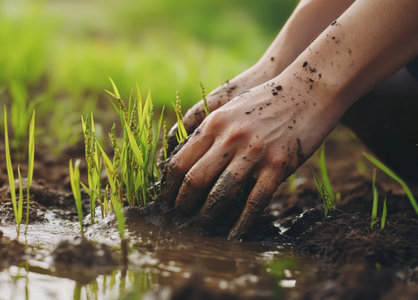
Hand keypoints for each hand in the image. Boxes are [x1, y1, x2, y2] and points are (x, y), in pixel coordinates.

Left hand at [161, 76, 339, 239]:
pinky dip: (241, 221)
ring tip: (202, 226)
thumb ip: (206, 127)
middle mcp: (229, 139)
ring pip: (221, 193)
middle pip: (195, 179)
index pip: (179, 161)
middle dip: (182, 203)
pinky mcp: (277, 165)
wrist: (309, 89)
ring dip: (208, 215)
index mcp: (214, 123)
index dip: (169, 184)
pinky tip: (234, 233)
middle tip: (179, 214)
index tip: (166, 196)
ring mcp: (254, 153)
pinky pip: (255, 201)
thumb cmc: (266, 98)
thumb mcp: (229, 105)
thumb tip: (182, 148)